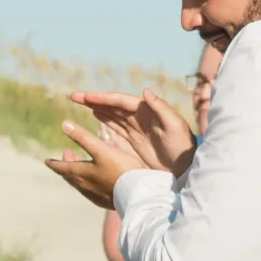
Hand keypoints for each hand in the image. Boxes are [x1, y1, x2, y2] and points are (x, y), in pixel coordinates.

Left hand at [45, 119, 154, 209]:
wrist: (139, 193)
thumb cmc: (121, 169)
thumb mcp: (101, 149)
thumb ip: (82, 137)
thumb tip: (64, 124)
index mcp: (80, 174)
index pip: (61, 167)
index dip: (54, 163)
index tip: (47, 161)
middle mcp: (84, 187)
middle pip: (70, 175)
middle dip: (66, 165)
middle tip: (67, 154)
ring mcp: (94, 195)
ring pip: (80, 184)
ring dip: (77, 173)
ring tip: (81, 165)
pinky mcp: (105, 201)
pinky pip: (91, 191)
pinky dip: (88, 182)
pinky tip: (96, 181)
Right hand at [73, 88, 196, 173]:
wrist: (186, 168)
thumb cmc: (183, 147)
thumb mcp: (175, 127)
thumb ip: (161, 108)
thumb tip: (145, 91)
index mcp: (147, 111)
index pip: (120, 101)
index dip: (103, 98)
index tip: (85, 98)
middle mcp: (139, 118)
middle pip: (113, 106)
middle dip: (94, 100)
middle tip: (74, 96)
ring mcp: (136, 130)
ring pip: (112, 115)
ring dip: (97, 108)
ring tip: (81, 103)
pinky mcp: (134, 143)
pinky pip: (115, 129)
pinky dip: (105, 122)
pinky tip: (95, 117)